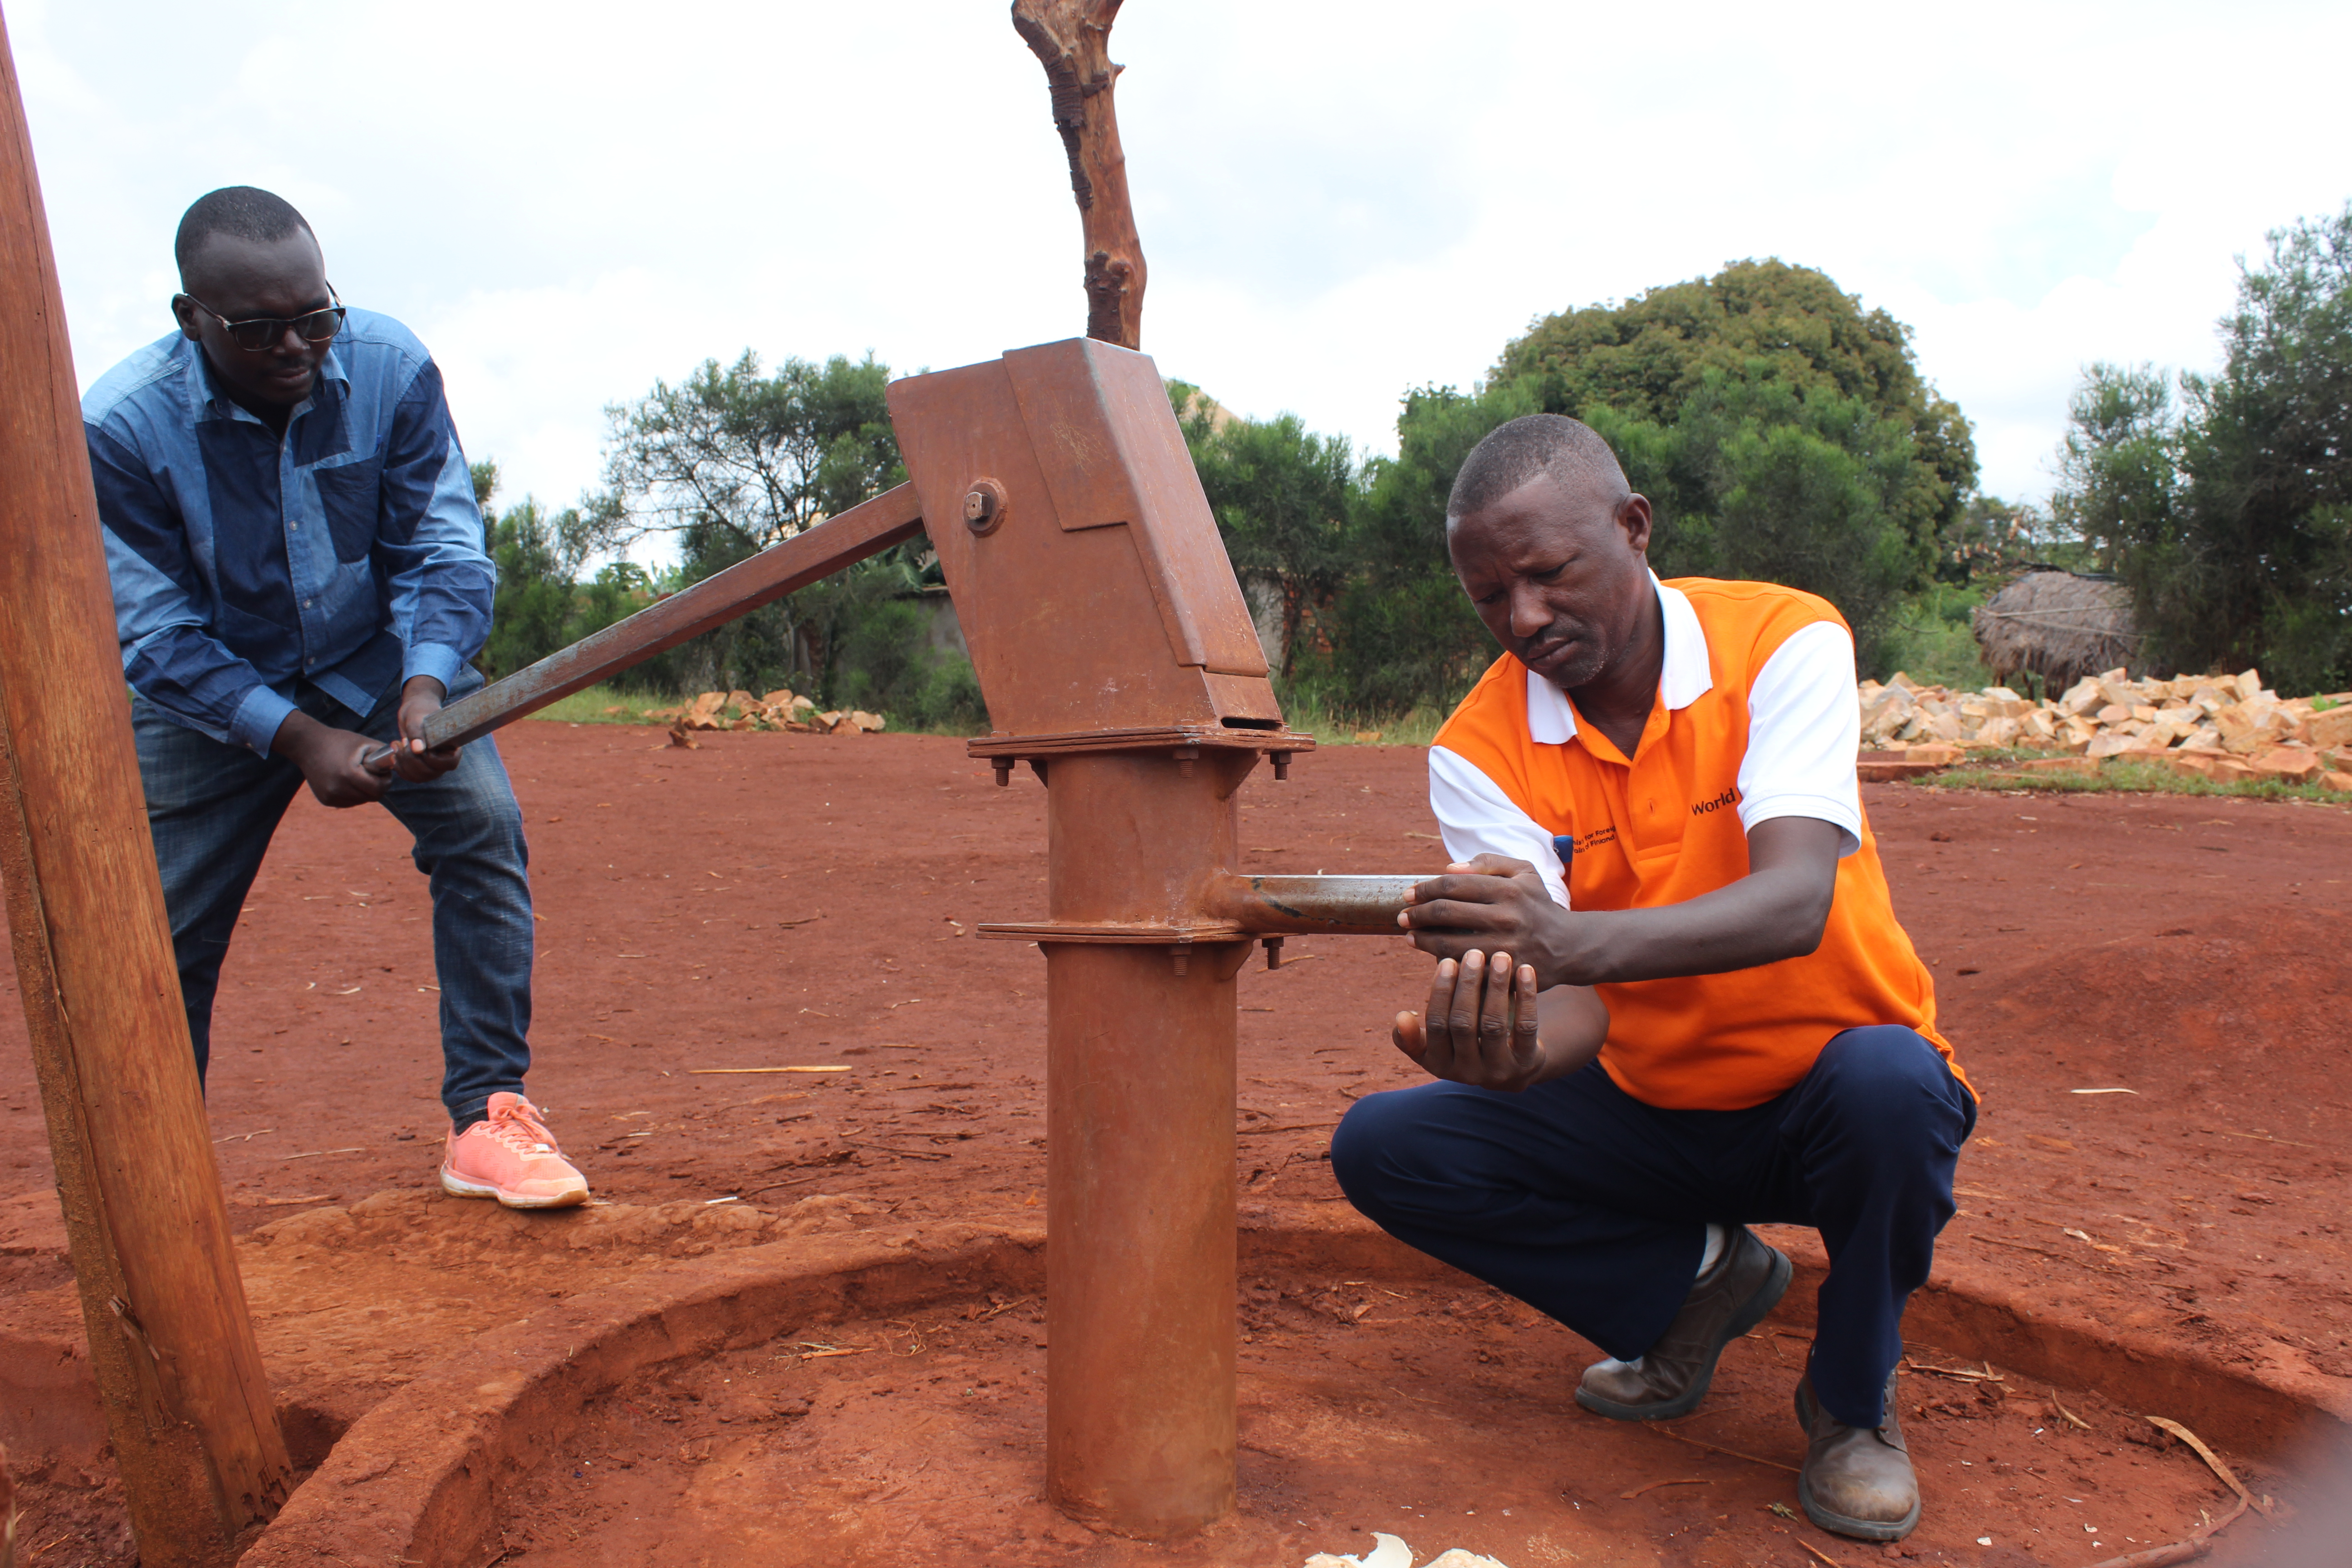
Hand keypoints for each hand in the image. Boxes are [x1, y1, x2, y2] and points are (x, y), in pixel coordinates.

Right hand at [272, 711, 390, 808]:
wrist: (308, 745)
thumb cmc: (340, 741)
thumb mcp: (364, 743)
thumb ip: (384, 755)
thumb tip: (399, 765)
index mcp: (348, 774)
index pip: (378, 789)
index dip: (385, 781)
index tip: (383, 772)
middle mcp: (338, 788)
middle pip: (371, 797)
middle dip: (377, 787)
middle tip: (373, 774)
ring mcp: (330, 796)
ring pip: (361, 801)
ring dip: (365, 791)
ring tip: (359, 776)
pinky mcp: (325, 800)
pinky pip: (349, 802)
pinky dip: (353, 794)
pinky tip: (348, 781)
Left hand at [387, 675, 460, 782]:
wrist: (413, 712)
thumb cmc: (419, 710)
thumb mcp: (417, 717)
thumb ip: (418, 732)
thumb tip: (419, 750)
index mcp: (451, 745)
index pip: (450, 764)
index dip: (434, 760)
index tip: (420, 747)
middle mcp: (444, 758)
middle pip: (431, 773)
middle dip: (411, 760)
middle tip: (401, 742)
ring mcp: (432, 765)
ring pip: (420, 777)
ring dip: (403, 764)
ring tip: (396, 746)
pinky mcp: (420, 766)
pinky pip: (411, 777)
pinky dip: (400, 769)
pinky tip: (394, 756)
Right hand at [1393, 948, 1546, 1090]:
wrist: (1511, 1069)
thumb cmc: (1465, 1046)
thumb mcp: (1435, 1047)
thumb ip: (1413, 1036)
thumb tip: (1400, 1017)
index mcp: (1440, 1065)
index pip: (1436, 1025)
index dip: (1441, 992)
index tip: (1447, 961)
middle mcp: (1469, 1073)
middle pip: (1463, 1024)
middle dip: (1467, 985)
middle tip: (1474, 953)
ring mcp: (1499, 1070)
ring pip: (1493, 1024)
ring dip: (1496, 987)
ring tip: (1501, 957)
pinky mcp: (1527, 1061)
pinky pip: (1525, 1026)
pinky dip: (1525, 997)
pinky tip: (1525, 970)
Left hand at [1399, 854, 1581, 986]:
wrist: (1569, 946)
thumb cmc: (1538, 905)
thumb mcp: (1523, 872)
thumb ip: (1488, 862)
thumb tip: (1449, 868)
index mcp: (1508, 889)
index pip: (1452, 885)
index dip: (1424, 889)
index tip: (1408, 895)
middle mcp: (1507, 918)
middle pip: (1446, 913)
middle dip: (1416, 914)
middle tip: (1401, 917)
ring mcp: (1505, 948)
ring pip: (1449, 944)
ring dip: (1422, 940)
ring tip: (1409, 937)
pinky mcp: (1503, 974)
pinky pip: (1464, 968)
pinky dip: (1442, 961)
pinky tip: (1432, 955)